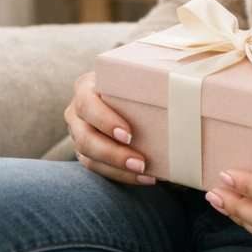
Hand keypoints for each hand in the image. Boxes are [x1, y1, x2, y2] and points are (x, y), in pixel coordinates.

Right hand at [63, 71, 155, 185]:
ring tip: (145, 173)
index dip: (105, 121)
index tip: (129, 135)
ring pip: (89, 157)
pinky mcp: (85, 152)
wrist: (121, 92)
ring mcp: (78, 133)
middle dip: (113, 153)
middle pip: (85, 137)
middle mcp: (76, 112)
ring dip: (118, 169)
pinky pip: (98, 168)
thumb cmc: (130, 80)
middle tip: (140, 162)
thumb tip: (175, 83)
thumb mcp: (132, 73)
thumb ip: (146, 75)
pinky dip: (121, 175)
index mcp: (85, 87)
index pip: (87, 104)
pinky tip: (145, 177)